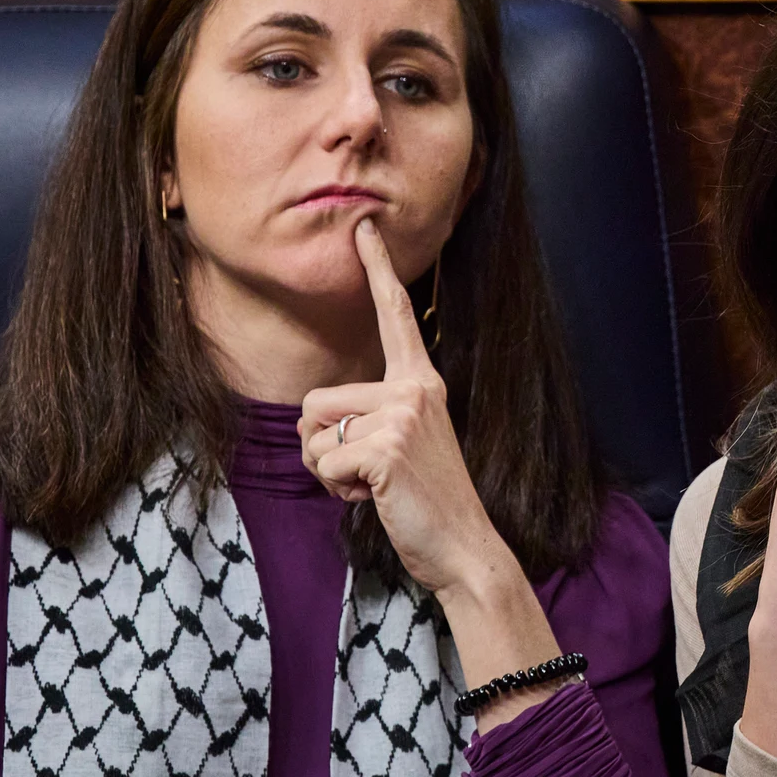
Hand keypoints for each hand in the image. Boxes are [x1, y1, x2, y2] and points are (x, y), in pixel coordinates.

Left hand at [297, 218, 504, 594]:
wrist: (464, 547)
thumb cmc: (426, 502)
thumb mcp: (405, 444)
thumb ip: (373, 417)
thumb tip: (316, 423)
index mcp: (422, 382)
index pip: (398, 316)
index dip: (378, 270)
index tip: (365, 229)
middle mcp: (415, 389)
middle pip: (316, 401)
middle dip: (322, 448)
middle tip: (367, 474)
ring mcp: (403, 415)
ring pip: (312, 433)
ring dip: (327, 470)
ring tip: (372, 485)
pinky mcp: (386, 447)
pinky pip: (324, 462)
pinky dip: (337, 490)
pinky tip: (375, 498)